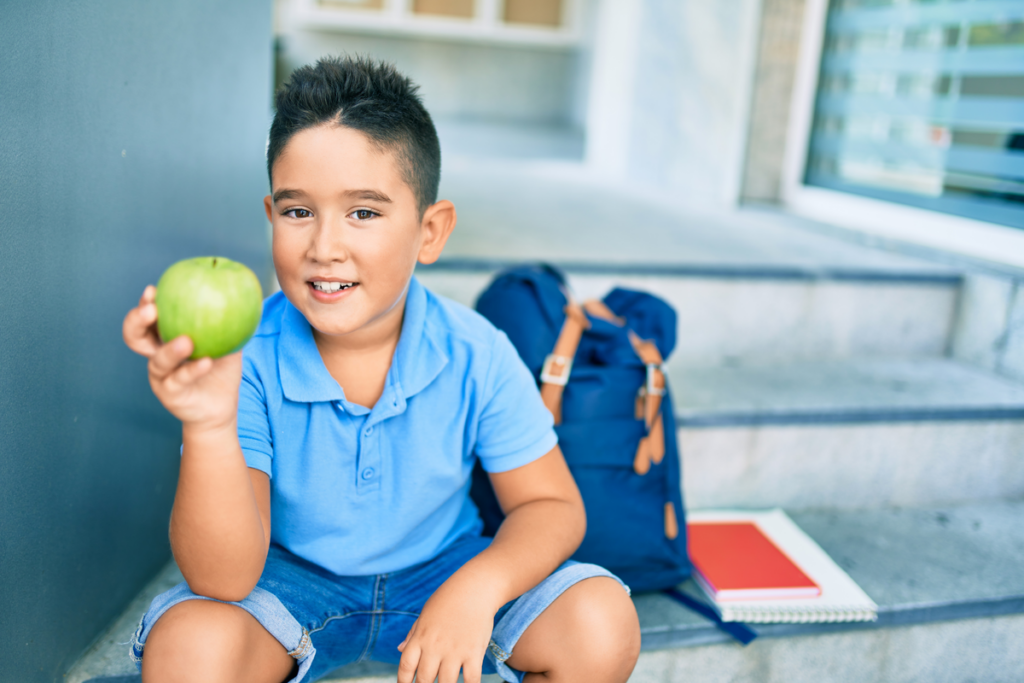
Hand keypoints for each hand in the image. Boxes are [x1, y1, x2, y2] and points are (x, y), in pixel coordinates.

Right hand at [122, 285, 241, 429]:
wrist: (220, 408)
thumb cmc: (221, 371)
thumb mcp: (227, 343)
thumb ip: (229, 322)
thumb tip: (241, 295)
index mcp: (165, 338)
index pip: (149, 317)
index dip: (145, 303)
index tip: (153, 290)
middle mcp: (157, 355)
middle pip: (134, 336)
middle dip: (137, 321)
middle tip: (152, 310)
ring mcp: (160, 376)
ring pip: (158, 361)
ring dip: (170, 350)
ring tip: (186, 341)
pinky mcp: (169, 394)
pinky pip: (180, 380)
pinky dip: (193, 370)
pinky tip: (206, 361)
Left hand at [397, 580, 497, 682]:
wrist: (475, 587)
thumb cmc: (449, 599)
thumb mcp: (426, 613)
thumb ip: (413, 633)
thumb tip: (399, 649)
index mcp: (420, 637)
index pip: (405, 666)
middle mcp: (435, 646)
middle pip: (424, 680)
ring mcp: (455, 651)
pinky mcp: (474, 652)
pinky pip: (471, 680)